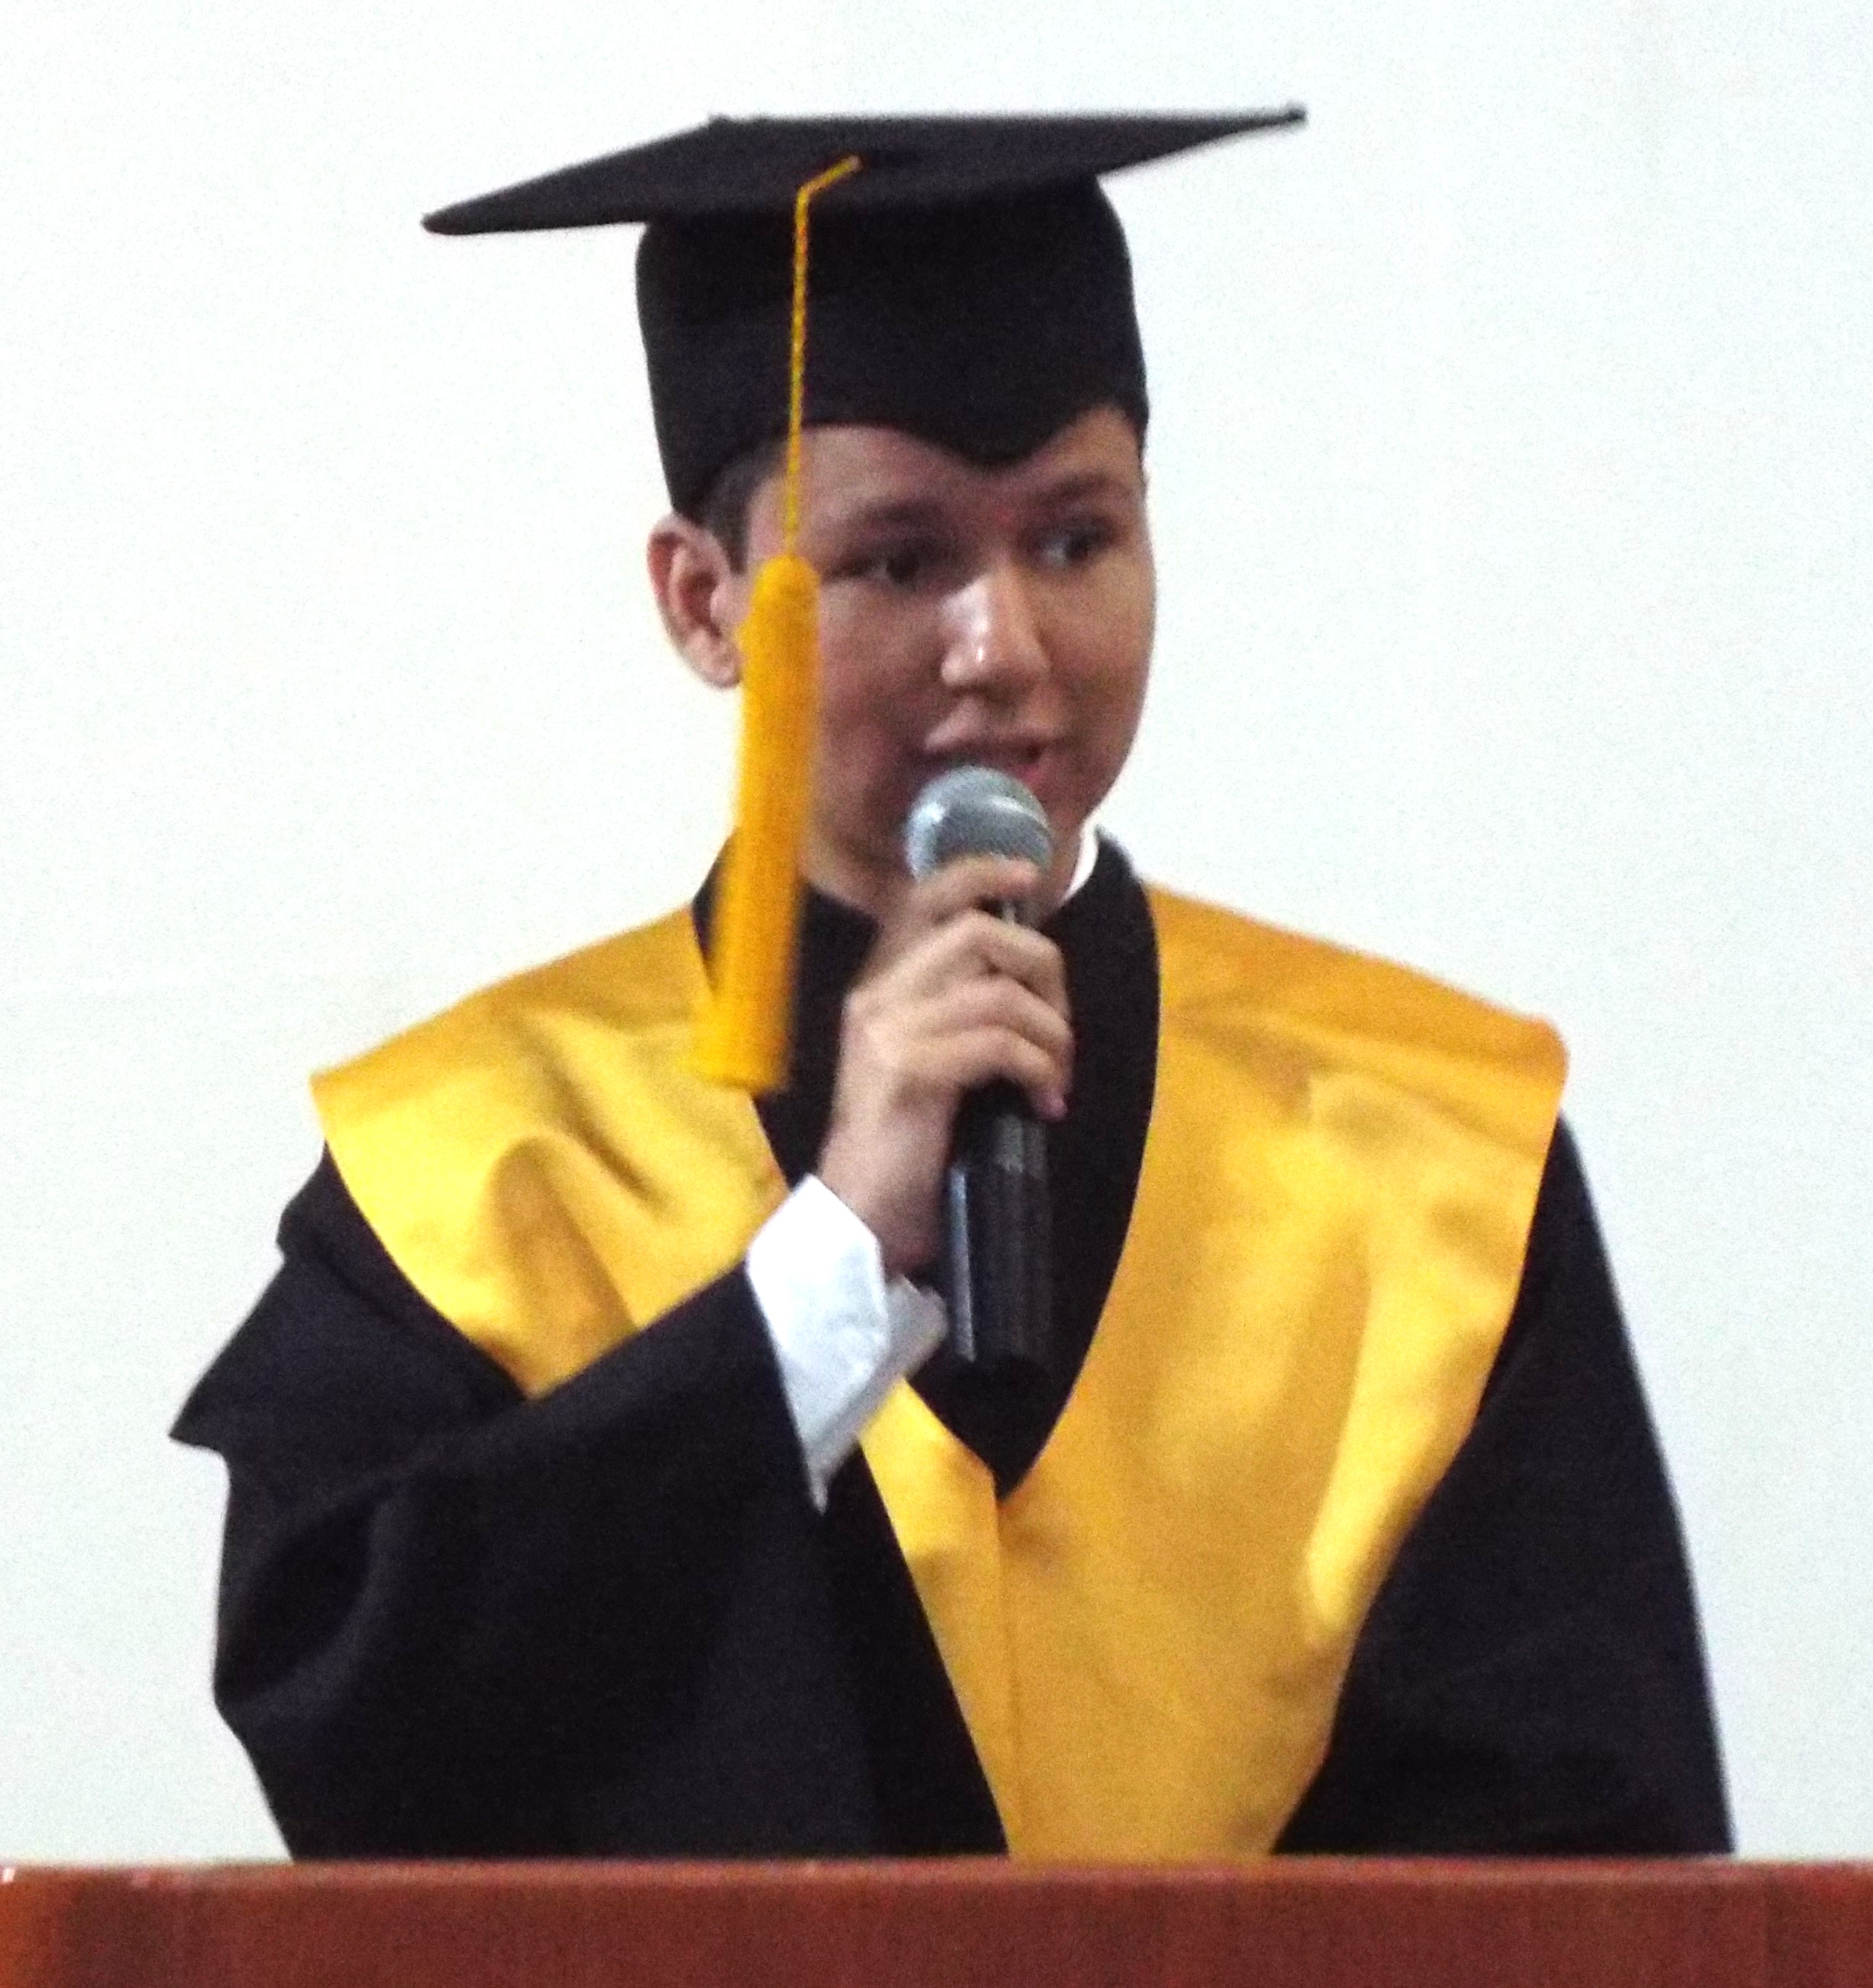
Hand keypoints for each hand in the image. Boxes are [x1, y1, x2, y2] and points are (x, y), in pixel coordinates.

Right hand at [817, 856, 1071, 1278]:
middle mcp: (877, 996)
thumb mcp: (927, 1062)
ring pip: (999, 991)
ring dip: (1051, 1033)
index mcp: (879, 986)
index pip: (923, 898)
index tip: (1030, 875)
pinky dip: (1039, 1068)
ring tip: (1054, 1076)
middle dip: (1044, 971)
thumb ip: (958, 1013)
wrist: (862, 1218)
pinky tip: (1042, 1102)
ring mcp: (889, 1031)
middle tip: (1060, 1027)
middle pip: (980, 933)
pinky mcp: (911, 1072)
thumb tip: (1029, 983)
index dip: (981, 871)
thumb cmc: (904, 1146)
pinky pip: (1000, 1043)